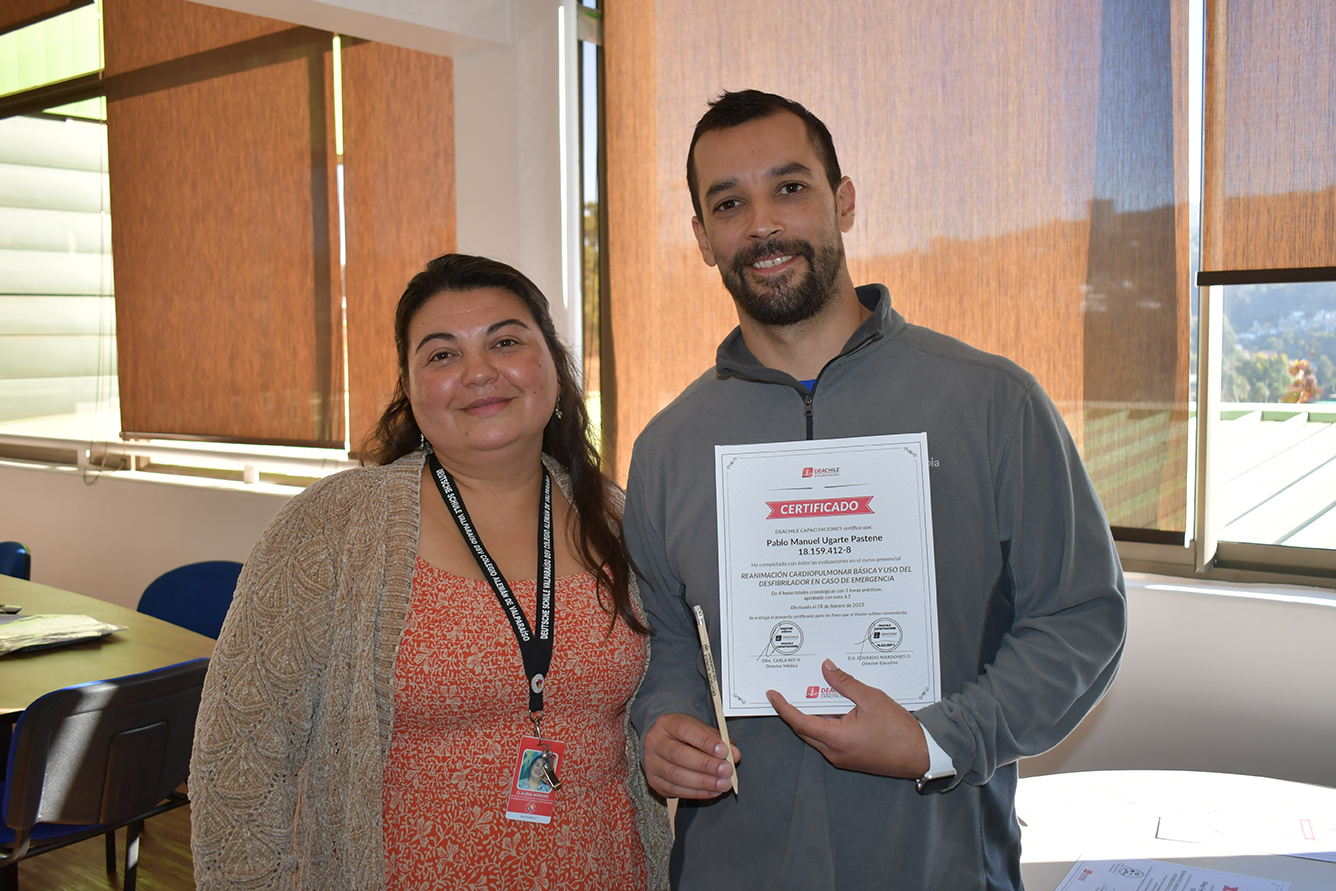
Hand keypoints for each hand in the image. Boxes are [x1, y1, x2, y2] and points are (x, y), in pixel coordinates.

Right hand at [643, 713, 740, 798]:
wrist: (664, 744)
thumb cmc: (686, 736)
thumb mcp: (700, 730)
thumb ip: (718, 740)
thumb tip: (734, 754)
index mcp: (666, 723)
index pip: (684, 730)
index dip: (705, 741)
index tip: (724, 751)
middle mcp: (654, 742)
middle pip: (678, 755)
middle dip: (706, 765)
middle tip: (727, 770)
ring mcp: (651, 763)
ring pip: (676, 775)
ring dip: (703, 782)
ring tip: (723, 783)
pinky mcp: (654, 781)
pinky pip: (676, 790)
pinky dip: (697, 793)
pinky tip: (713, 790)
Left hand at [766, 659, 928, 777]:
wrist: (921, 755)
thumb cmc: (899, 730)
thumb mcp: (872, 699)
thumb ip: (845, 683)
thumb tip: (826, 668)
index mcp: (836, 738)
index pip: (799, 721)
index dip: (783, 707)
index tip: (772, 694)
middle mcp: (834, 752)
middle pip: (804, 729)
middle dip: (794, 710)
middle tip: (789, 690)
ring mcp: (841, 757)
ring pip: (816, 735)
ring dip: (812, 716)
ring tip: (814, 693)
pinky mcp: (849, 758)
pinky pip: (829, 739)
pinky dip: (826, 723)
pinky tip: (833, 707)